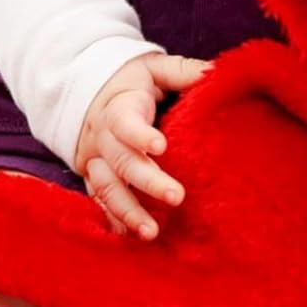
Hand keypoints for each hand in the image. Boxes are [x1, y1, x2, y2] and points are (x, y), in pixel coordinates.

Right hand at [73, 51, 210, 239]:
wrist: (90, 92)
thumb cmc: (132, 82)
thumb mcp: (154, 69)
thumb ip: (182, 72)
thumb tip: (217, 71)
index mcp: (118, 108)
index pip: (125, 122)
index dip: (141, 134)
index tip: (162, 146)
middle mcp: (103, 137)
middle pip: (121, 161)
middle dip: (147, 181)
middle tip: (177, 196)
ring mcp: (95, 160)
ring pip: (107, 187)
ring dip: (128, 210)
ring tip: (152, 232)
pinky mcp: (93, 178)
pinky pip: (99, 201)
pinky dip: (113, 219)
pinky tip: (131, 237)